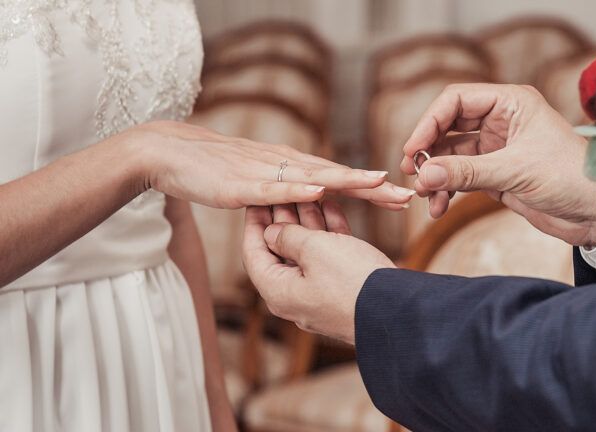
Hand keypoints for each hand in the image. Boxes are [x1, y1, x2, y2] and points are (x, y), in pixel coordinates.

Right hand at [116, 121, 414, 208]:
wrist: (172, 153)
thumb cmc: (216, 171)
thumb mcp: (259, 186)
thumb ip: (284, 195)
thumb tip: (307, 205)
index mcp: (291, 169)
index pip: (338, 180)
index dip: (370, 189)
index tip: (402, 198)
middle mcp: (285, 166)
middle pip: (336, 177)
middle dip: (373, 187)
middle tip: (408, 194)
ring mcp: (265, 173)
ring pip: (313, 177)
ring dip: (346, 181)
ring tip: (377, 183)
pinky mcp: (242, 184)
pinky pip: (274, 187)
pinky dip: (298, 188)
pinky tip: (319, 190)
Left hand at [242, 201, 393, 343]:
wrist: (399, 311)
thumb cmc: (352, 281)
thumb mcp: (314, 250)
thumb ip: (288, 236)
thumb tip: (272, 232)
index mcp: (278, 291)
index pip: (254, 252)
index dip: (254, 221)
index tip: (257, 197)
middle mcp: (295, 296)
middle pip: (281, 250)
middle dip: (285, 217)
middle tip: (286, 188)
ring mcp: (321, 294)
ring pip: (308, 251)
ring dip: (310, 220)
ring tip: (312, 191)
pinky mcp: (344, 289)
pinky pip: (330, 257)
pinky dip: (330, 232)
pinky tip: (333, 206)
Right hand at [400, 84, 595, 246]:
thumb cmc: (572, 178)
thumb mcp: (515, 171)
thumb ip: (466, 172)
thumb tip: (423, 176)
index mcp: (511, 103)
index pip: (456, 100)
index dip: (429, 122)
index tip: (413, 149)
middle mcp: (501, 121)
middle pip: (448, 126)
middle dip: (428, 150)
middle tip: (412, 173)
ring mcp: (497, 149)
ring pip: (451, 156)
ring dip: (435, 176)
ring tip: (424, 196)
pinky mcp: (496, 175)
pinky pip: (460, 178)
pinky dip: (447, 191)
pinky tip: (438, 208)